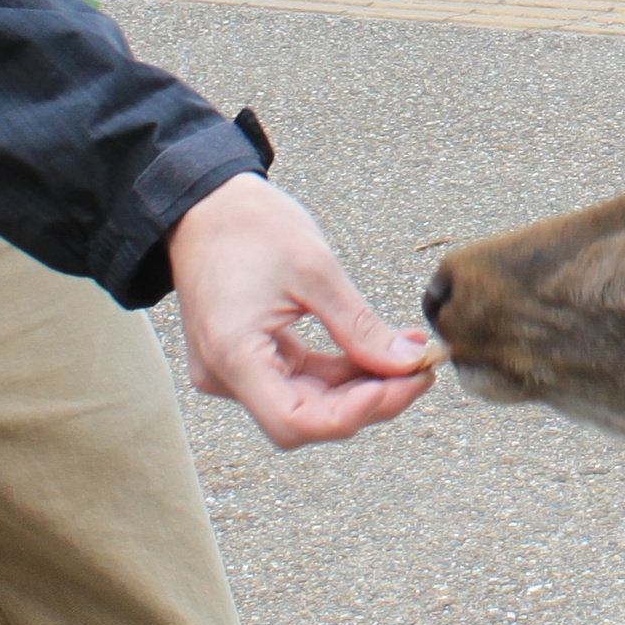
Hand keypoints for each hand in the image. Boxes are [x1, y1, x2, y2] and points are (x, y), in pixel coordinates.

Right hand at [167, 171, 433, 449]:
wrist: (204, 201)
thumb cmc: (248, 225)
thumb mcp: (315, 269)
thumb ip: (360, 327)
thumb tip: (408, 364)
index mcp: (233, 355)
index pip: (294, 422)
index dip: (354, 414)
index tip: (402, 384)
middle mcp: (225, 375)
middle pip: (305, 417)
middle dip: (368, 399)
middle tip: (419, 371)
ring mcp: (232, 370)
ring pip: (305, 403)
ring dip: (357, 387)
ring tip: (404, 359)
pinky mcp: (245, 359)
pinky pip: (296, 381)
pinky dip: (337, 372)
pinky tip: (373, 354)